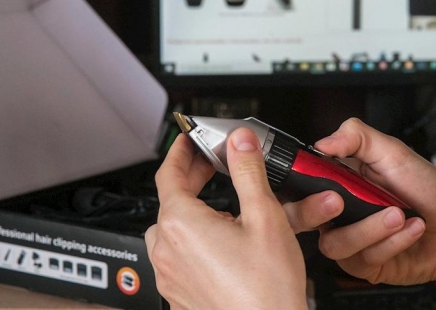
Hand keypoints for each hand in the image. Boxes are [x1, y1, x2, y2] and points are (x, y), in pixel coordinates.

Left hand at [145, 131, 306, 309]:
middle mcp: (167, 250)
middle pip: (170, 201)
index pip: (168, 174)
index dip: (180, 151)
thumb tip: (240, 142)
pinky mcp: (180, 294)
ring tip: (219, 207)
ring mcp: (171, 276)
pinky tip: (222, 243)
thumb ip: (248, 172)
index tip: (189, 140)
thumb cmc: (267, 287)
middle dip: (192, 178)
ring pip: (171, 231)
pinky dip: (194, 241)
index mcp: (181, 224)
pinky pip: (178, 257)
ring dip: (190, 211)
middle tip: (212, 166)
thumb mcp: (265, 216)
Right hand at [284, 118, 435, 286]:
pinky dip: (393, 242)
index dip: (300, 187)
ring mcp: (349, 239)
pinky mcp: (363, 265)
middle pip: (303, 218)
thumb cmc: (426, 189)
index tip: (320, 185)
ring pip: (335, 243)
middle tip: (340, 202)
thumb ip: (358, 137)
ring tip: (400, 215)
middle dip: (317, 211)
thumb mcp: (394, 152)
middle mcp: (337, 211)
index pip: (300, 183)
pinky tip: (413, 229)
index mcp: (337, 180)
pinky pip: (363, 258)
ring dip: (372, 228)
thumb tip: (323, 142)